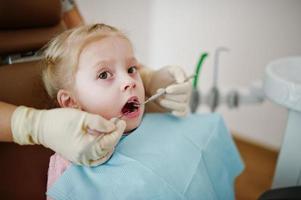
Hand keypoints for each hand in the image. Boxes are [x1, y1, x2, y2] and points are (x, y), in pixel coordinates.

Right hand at [11, 106, 125, 165]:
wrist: (40, 127)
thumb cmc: (59, 120)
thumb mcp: (82, 117)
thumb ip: (100, 122)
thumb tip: (113, 126)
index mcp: (86, 147)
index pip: (109, 142)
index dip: (117, 131)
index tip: (122, 122)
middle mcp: (84, 157)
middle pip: (107, 149)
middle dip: (114, 135)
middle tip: (117, 122)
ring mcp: (80, 159)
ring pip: (103, 155)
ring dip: (110, 143)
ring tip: (111, 129)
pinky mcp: (77, 158)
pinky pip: (95, 158)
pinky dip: (102, 150)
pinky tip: (104, 140)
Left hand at [149, 65, 191, 116]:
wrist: (157, 83)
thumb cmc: (165, 75)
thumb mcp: (170, 70)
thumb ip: (177, 72)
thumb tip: (182, 81)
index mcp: (186, 84)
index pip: (186, 87)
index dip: (177, 89)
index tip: (167, 89)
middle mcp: (187, 94)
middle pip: (182, 98)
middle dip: (170, 97)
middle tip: (158, 92)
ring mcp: (184, 102)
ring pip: (181, 106)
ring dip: (170, 104)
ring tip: (160, 100)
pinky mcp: (180, 109)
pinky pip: (183, 114)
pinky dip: (179, 114)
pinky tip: (172, 112)